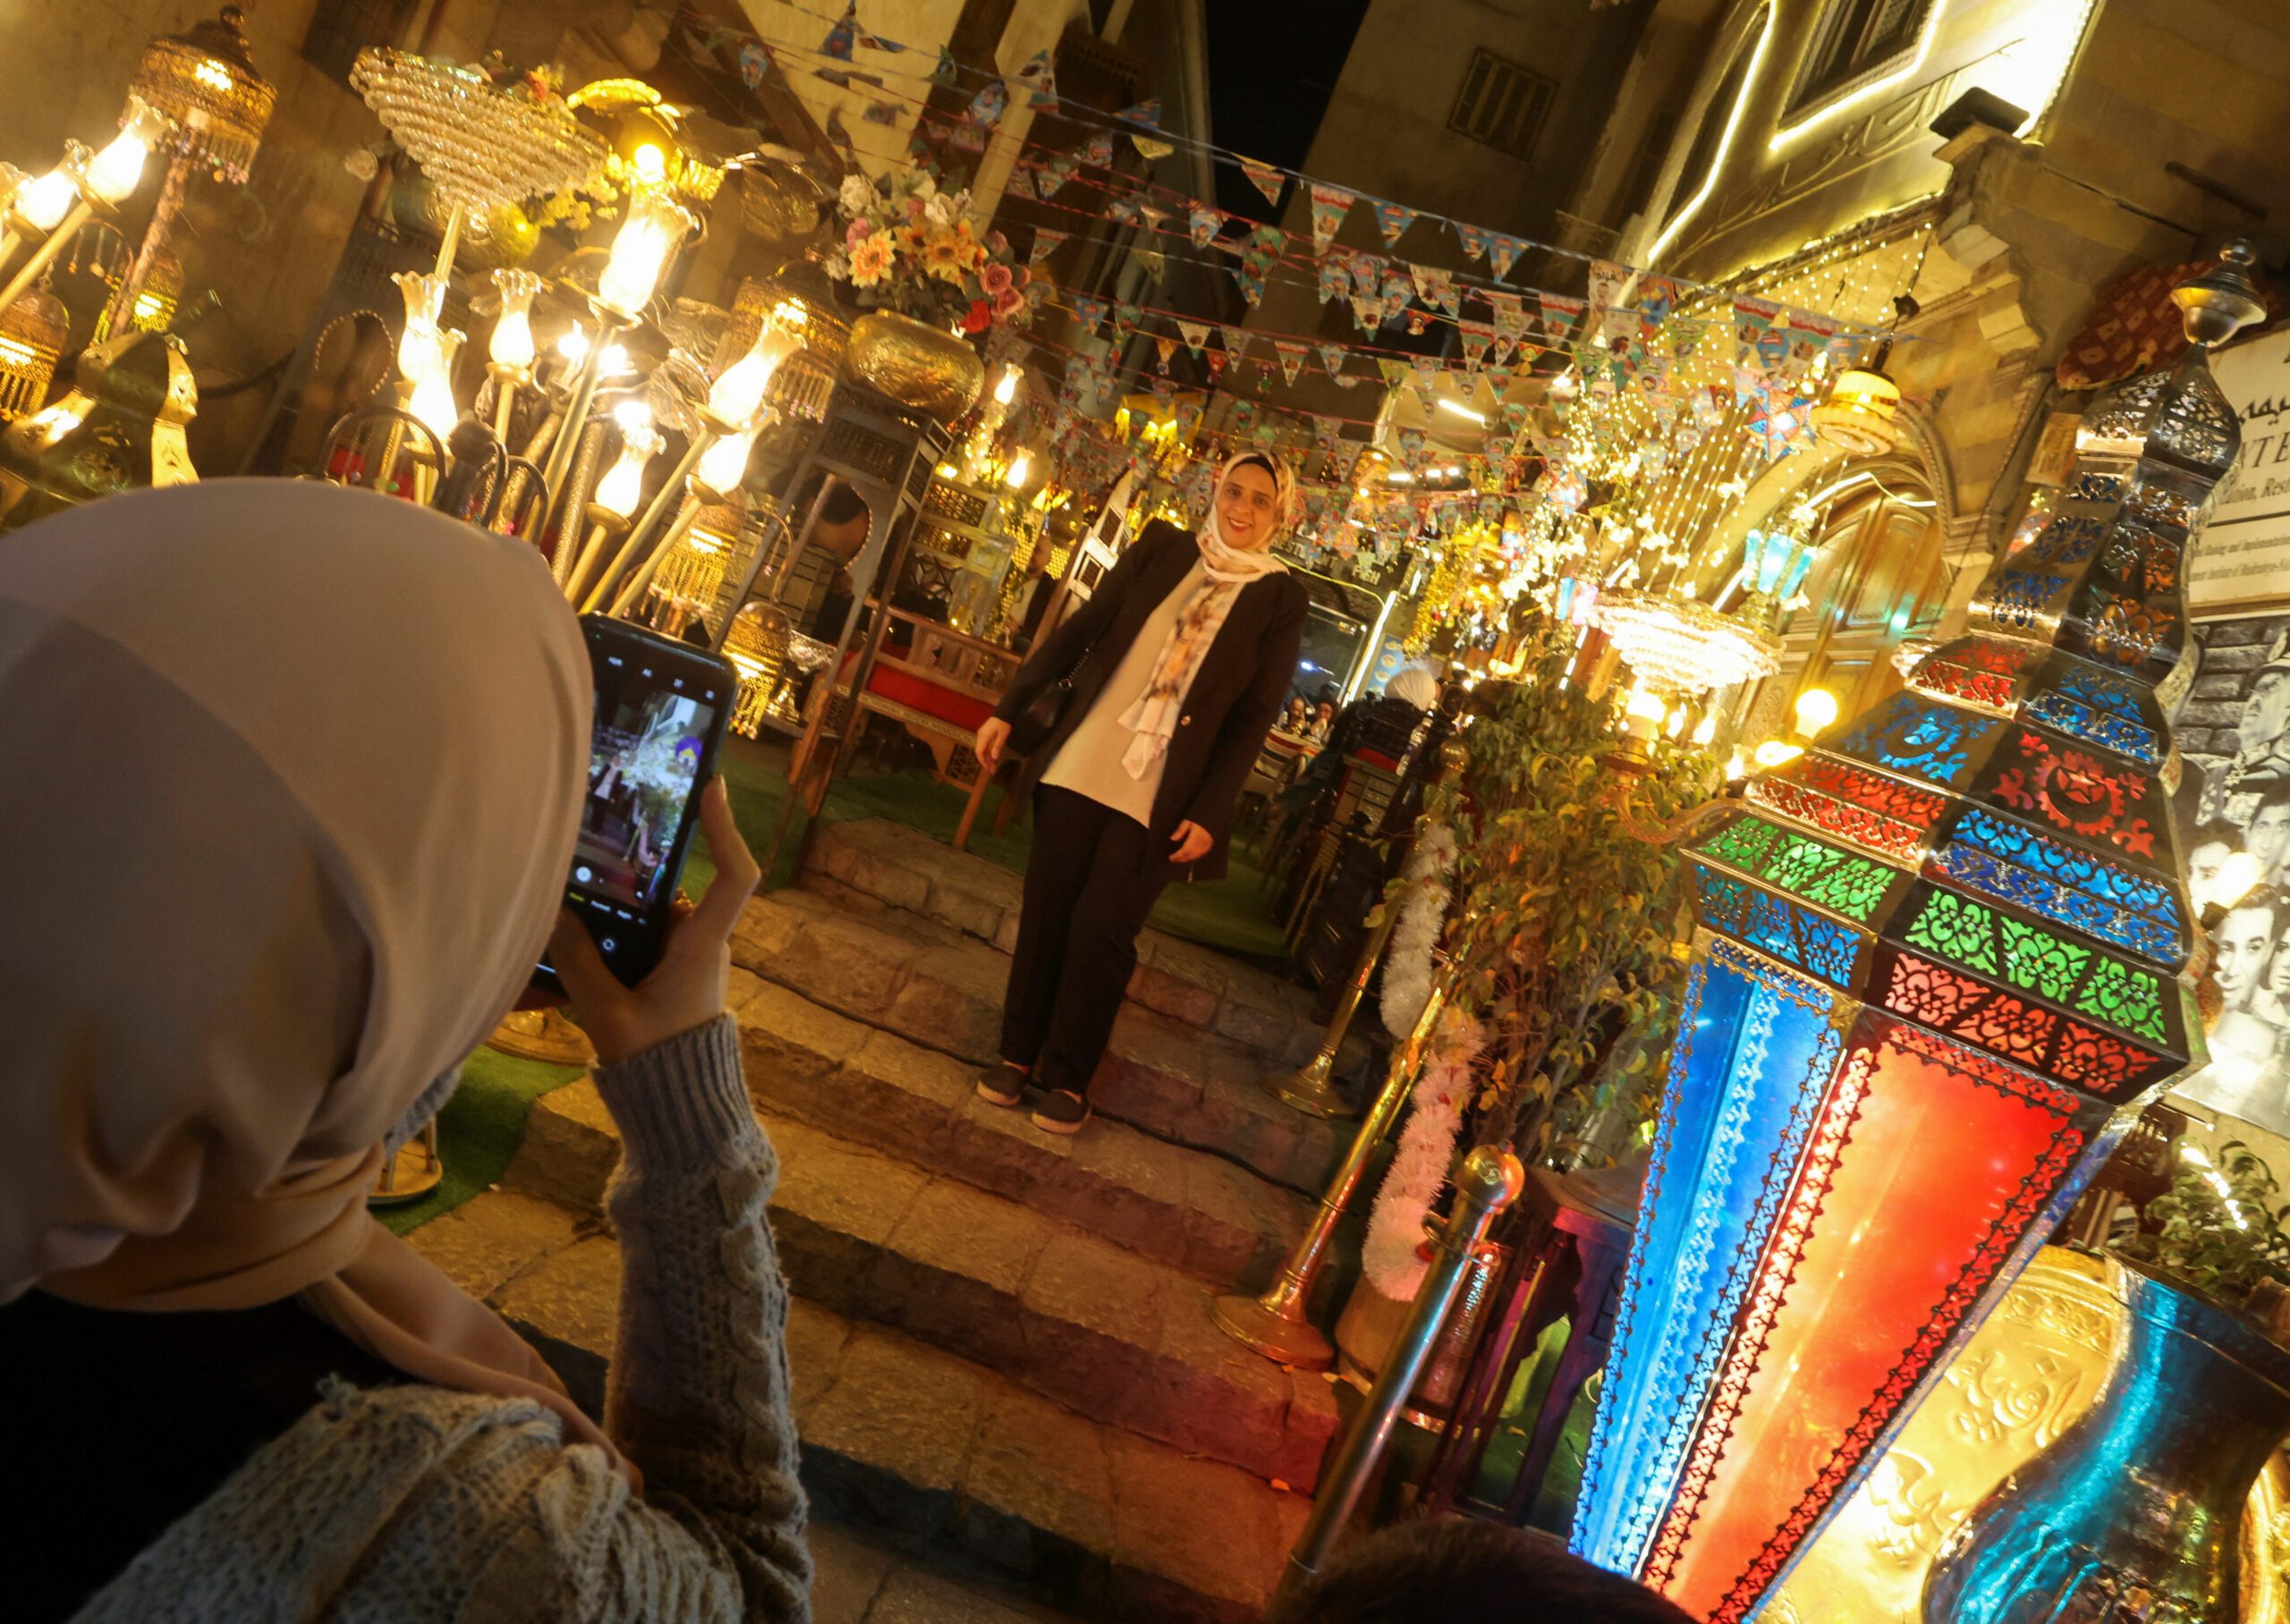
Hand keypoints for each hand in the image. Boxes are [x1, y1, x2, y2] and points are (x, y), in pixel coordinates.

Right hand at [548, 777, 760, 1064]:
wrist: (681, 1112)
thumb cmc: (656, 1064)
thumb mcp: (608, 1014)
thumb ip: (579, 961)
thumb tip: (550, 911)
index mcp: (702, 947)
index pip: (735, 877)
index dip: (726, 828)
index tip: (709, 787)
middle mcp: (704, 944)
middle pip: (676, 887)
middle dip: (638, 865)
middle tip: (594, 836)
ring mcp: (691, 958)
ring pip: (656, 913)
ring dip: (620, 902)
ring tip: (570, 880)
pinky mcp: (674, 974)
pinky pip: (647, 936)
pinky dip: (617, 928)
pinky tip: (574, 927)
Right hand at [976, 715, 1011, 773]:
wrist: (1004, 711)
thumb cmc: (1004, 723)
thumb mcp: (1002, 735)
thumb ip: (997, 746)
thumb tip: (994, 758)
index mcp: (983, 737)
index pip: (979, 752)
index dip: (983, 762)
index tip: (988, 769)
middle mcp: (980, 736)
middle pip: (980, 752)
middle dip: (985, 762)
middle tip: (992, 770)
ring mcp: (982, 734)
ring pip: (982, 749)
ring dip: (987, 758)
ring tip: (993, 766)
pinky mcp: (985, 733)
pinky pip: (984, 745)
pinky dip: (988, 752)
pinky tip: (992, 757)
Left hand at [1169, 819, 1212, 863]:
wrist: (1213, 817)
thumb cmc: (1200, 818)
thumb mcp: (1188, 821)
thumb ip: (1181, 830)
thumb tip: (1173, 839)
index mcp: (1195, 838)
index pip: (1184, 851)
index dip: (1177, 856)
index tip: (1171, 858)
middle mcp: (1201, 844)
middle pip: (1189, 855)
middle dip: (1181, 859)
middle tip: (1174, 860)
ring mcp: (1206, 845)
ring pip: (1195, 856)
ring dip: (1187, 858)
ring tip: (1180, 859)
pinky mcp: (1209, 845)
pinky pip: (1201, 854)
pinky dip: (1194, 856)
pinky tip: (1190, 855)